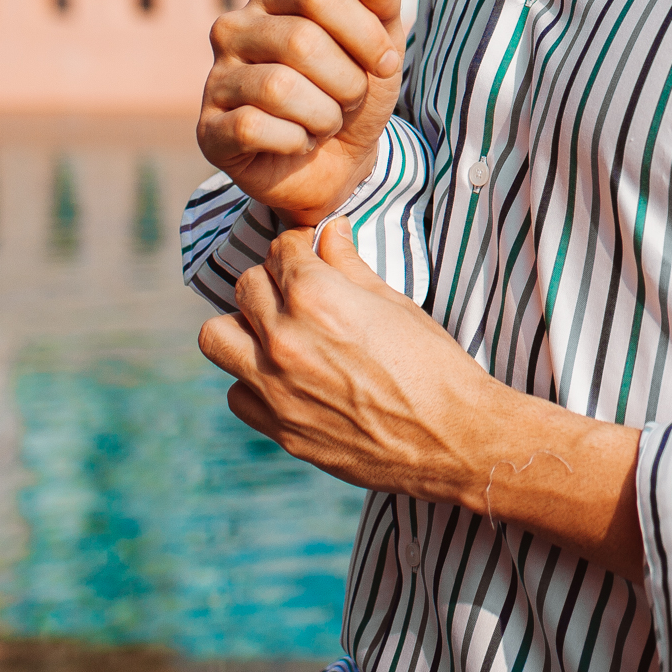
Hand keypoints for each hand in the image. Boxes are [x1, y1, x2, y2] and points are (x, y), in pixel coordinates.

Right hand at [197, 0, 403, 224]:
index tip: (385, 63)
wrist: (339, 164)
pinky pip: (252, 127)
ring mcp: (215, 78)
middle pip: (301, 41)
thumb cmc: (353, 93)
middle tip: (349, 100)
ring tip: (323, 122)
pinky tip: (296, 143)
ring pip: (277, 88)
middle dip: (346, 81)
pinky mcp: (209, 129)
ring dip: (323, 116)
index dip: (365, 33)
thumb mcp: (381, 48)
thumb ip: (382, 6)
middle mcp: (234, 28)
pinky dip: (293, 141)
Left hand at [198, 221, 647, 582]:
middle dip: (272, 281)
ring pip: (216, 336)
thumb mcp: (394, 303)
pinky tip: (286, 379)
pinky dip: (253, 382)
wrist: (455, 440)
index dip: (299, 247)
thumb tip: (330, 231)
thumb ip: (349, 264)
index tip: (309, 254)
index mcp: (315, 298)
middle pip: (245, 285)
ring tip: (274, 332)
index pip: (279, 249)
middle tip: (298, 292)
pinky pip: (236, 393)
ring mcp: (276, 389)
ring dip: (243, 327)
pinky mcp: (279, 430)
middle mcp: (284, 340)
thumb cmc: (434, 366)